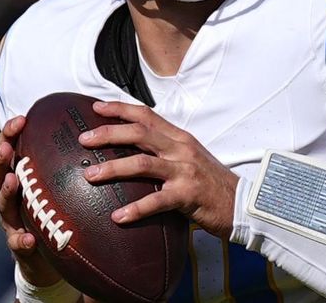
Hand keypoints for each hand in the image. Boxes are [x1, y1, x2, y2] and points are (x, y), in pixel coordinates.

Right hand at [0, 115, 60, 286]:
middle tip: (7, 148)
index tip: (21, 119)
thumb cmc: (54, 209)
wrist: (48, 254)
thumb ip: (67, 160)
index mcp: (21, 175)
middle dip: (1, 158)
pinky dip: (20, 240)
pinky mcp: (19, 245)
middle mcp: (11, 195)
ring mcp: (12, 219)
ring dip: (6, 192)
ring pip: (3, 204)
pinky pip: (17, 242)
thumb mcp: (58, 182)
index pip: (11, 149)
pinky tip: (28, 238)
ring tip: (12, 181)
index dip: (11, 134)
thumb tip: (92, 127)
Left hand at [79, 101, 238, 238]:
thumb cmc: (211, 182)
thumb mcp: (190, 157)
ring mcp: (185, 171)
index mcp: (179, 137)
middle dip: (108, 134)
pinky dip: (135, 209)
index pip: (146, 115)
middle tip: (83, 140)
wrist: (241, 202)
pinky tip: (118, 216)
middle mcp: (181, 149)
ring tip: (90, 176)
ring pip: (142, 164)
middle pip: (139, 133)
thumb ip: (166, 150)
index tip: (95, 108)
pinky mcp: (188, 195)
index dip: (120, 109)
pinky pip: (157, 201)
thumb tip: (135, 150)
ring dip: (113, 168)